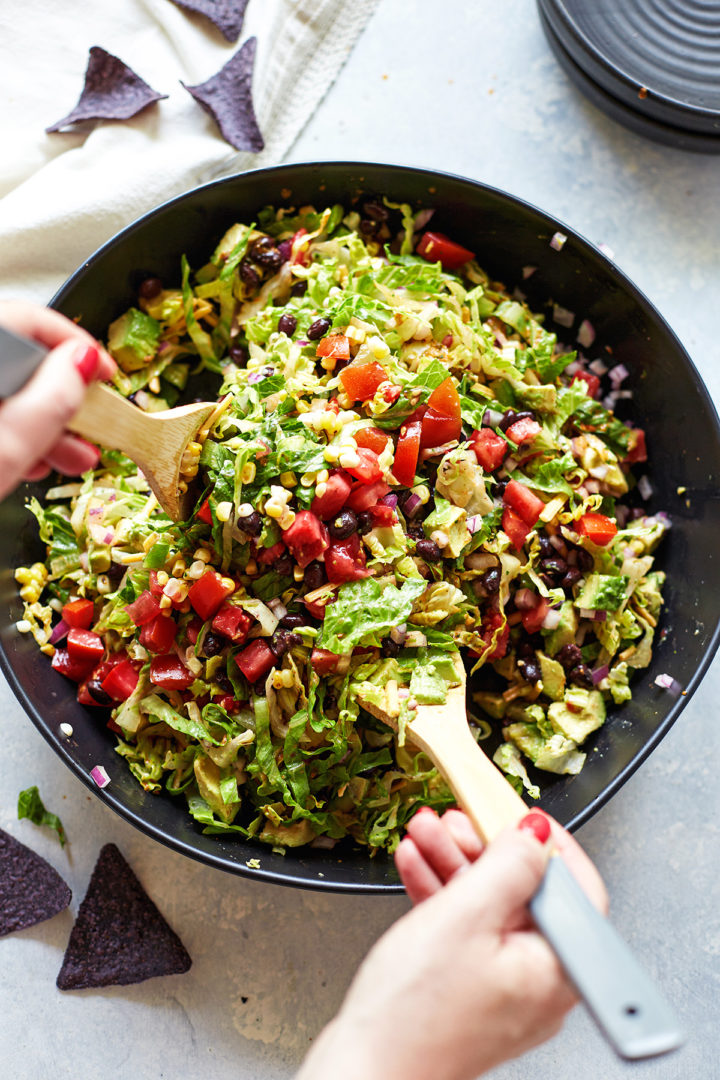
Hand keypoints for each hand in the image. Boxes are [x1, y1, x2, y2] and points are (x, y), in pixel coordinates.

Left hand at [0, 300, 114, 497]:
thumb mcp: (8, 447)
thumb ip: (51, 400)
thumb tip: (82, 361)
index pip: (29, 319)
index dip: (76, 342)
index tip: (108, 373)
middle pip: (25, 360)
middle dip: (67, 396)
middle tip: (97, 425)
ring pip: (12, 391)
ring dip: (50, 423)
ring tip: (74, 457)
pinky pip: (0, 412)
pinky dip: (20, 434)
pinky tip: (35, 461)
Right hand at [298, 810, 606, 1079]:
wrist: (364, 1073)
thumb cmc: (414, 1015)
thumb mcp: (465, 916)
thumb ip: (508, 867)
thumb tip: (535, 834)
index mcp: (556, 970)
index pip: (576, 891)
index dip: (548, 845)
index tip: (520, 815)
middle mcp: (539, 985)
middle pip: (525, 895)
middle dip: (485, 848)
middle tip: (458, 818)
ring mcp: (502, 990)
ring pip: (489, 909)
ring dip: (454, 863)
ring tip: (425, 832)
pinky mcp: (468, 993)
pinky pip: (464, 932)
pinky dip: (441, 896)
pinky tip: (417, 866)